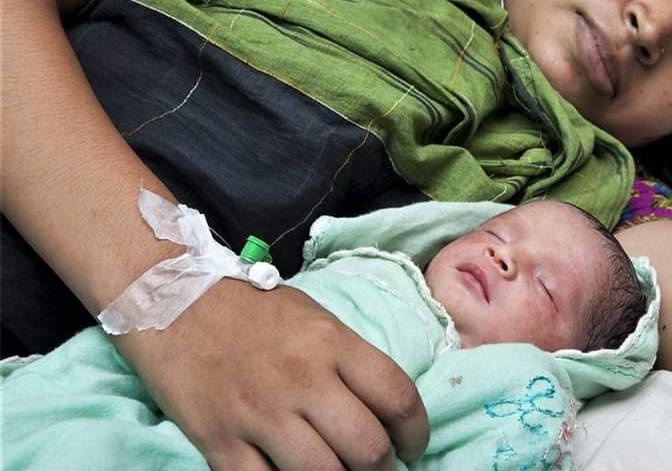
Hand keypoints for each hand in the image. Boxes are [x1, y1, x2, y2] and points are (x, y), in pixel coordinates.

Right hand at [114, 279, 428, 470]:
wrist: (173, 298)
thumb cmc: (250, 309)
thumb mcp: (314, 319)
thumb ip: (349, 361)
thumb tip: (383, 408)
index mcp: (332, 343)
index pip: (397, 396)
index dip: (417, 432)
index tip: (413, 446)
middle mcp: (303, 379)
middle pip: (367, 448)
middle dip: (383, 468)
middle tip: (378, 468)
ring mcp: (260, 413)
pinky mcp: (219, 440)